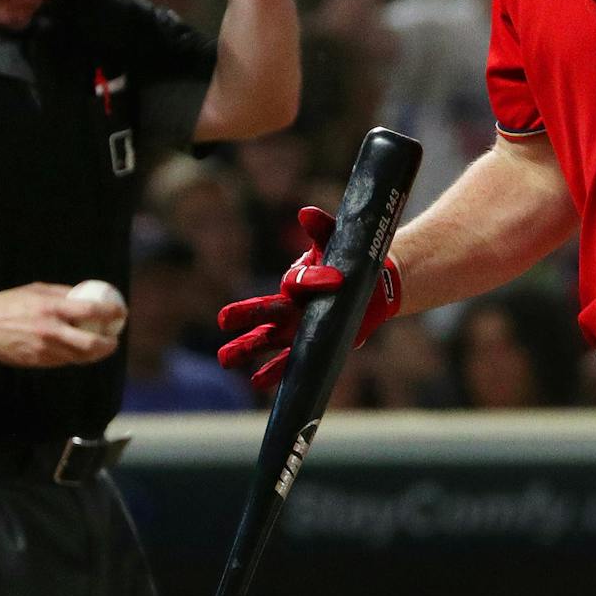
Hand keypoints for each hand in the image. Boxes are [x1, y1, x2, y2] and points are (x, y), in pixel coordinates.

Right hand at [0, 284, 122, 368]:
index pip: (91, 310)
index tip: (121, 312)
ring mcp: (43, 349)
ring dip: (95, 354)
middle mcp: (49, 330)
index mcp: (51, 308)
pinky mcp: (36, 362)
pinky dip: (74, 357)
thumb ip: (63, 293)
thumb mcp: (36, 291)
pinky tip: (78, 350)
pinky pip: (63, 361)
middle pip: (90, 344)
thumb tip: (89, 295)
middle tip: (114, 339)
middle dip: (108, 344)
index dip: (111, 312)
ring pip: (79, 357)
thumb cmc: (8, 304)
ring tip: (102, 346)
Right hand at [216, 207, 402, 391]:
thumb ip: (322, 229)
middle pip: (263, 312)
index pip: (296, 282)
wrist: (373, 287)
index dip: (314, 280)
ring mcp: (296, 329)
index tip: (336, 278)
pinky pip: (290, 362)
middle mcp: (289, 308)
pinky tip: (257, 382)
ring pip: (266, 340)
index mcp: (296, 282)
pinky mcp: (311, 346)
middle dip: (245, 316)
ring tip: (224, 359)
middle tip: (223, 319)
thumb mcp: (337, 243)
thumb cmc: (348, 262)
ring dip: (247, 348)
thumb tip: (306, 213)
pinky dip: (274, 372)